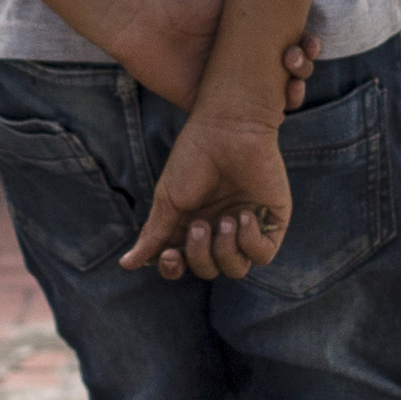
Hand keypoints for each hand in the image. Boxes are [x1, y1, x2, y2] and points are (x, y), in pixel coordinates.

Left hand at [109, 0, 314, 113]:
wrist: (145, 18)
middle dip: (302, 70)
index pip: (293, 46)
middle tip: (294, 60)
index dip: (308, 48)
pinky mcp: (211, 108)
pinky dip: (265, 120)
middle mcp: (247, 62)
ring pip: (274, 100)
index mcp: (255, 36)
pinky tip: (276, 110)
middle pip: (289, 74)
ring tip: (290, 85)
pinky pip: (245, 122)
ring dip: (292, 94)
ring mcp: (231, 87)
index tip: (310, 43)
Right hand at [121, 109, 292, 281]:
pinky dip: (250, 242)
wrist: (227, 129)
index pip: (182, 263)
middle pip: (207, 270)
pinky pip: (262, 255)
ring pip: (235, 268)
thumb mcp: (168, 199)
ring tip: (225, 220)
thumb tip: (127, 264)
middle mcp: (218, 229)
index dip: (174, 268)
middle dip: (199, 255)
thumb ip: (155, 234)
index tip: (169, 256)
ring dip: (224, 250)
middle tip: (199, 224)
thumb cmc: (194, 157)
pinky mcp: (272, 222)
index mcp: (192, 224)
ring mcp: (247, 227)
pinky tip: (244, 215)